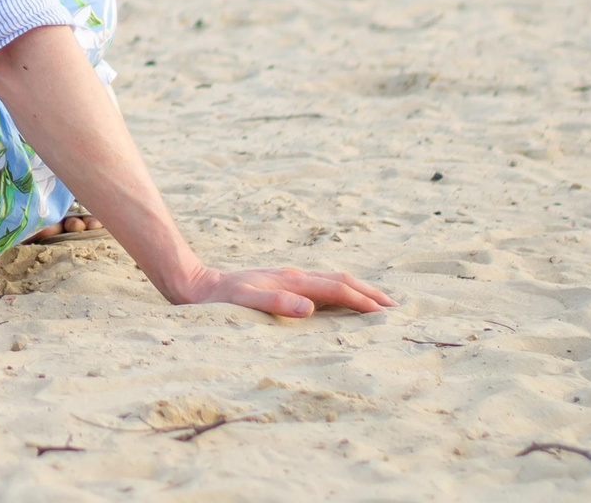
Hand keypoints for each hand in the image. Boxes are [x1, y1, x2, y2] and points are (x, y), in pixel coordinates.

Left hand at [170, 264, 395, 318]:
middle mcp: (294, 275)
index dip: (363, 301)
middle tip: (395, 308)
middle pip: (341, 280)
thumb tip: (309, 308)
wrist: (195, 285)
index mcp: (292, 280)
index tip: (386, 314)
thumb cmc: (220, 300)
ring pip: (332, 280)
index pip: (337, 288)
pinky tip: (341, 302)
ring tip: (378, 304)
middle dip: (369, 293)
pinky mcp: (282, 283)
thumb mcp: (244, 302)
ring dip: (358, 290)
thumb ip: (275, 303)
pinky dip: (340, 292)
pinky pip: (321, 286)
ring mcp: (289, 278)